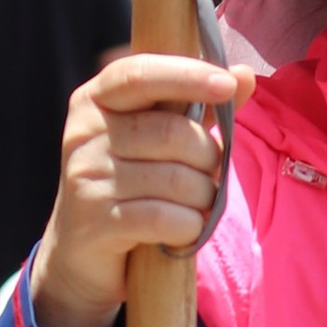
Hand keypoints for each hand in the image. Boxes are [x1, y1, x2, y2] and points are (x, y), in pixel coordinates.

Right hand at [27, 49, 252, 326]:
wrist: (81, 252)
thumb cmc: (128, 185)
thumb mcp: (156, 139)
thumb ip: (198, 106)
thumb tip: (245, 75)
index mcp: (96, 99)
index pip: (141, 75)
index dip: (187, 76)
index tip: (227, 86)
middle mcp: (84, 133)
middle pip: (172, 133)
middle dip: (209, 157)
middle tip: (211, 174)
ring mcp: (86, 178)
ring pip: (176, 180)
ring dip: (203, 197)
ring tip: (198, 204)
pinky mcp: (95, 222)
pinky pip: (164, 218)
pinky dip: (188, 226)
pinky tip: (185, 228)